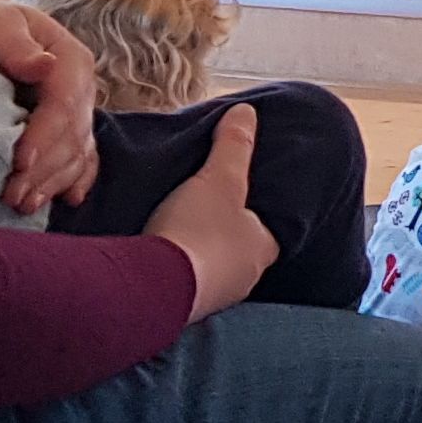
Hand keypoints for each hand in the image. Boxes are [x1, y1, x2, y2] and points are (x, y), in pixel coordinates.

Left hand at [0, 0, 101, 212]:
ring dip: (55, 181)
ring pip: (78, 152)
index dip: (46, 136)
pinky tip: (67, 199)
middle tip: (14, 195)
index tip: (20, 161)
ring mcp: (79, 109)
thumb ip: (17, 46)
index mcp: (71, 58)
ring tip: (24, 204)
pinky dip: (75, 179)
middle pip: (73, 135)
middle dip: (46, 169)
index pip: (65, 104)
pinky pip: (82, 157)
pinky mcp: (68, 125)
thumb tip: (44, 66)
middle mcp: (82, 87)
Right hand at [149, 105, 273, 321]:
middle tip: (203, 215)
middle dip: (223, 236)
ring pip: (211, 271)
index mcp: (263, 250)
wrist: (151, 286)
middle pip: (240, 252)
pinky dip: (175, 270)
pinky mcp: (181, 309)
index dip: (257, 214)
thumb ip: (233, 146)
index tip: (241, 201)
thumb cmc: (197, 230)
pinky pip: (184, 284)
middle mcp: (245, 279)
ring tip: (177, 233)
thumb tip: (247, 113)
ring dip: (197, 255)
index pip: (270, 230)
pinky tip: (159, 258)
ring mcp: (214, 298)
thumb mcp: (218, 178)